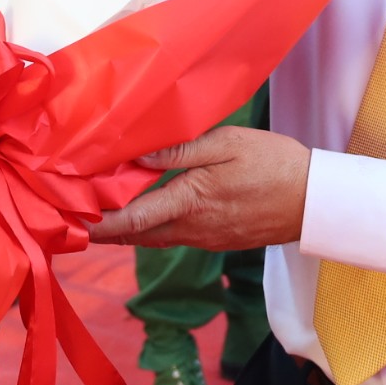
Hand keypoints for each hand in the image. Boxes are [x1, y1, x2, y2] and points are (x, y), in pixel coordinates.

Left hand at [91, 127, 312, 251]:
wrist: (316, 201)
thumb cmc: (274, 163)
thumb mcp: (227, 144)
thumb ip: (180, 151)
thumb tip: (137, 157)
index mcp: (191, 201)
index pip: (132, 220)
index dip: (98, 224)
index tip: (69, 221)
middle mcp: (193, 228)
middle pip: (136, 236)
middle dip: (103, 230)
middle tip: (71, 219)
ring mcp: (205, 239)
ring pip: (154, 238)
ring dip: (126, 231)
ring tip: (97, 217)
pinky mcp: (217, 241)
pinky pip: (174, 237)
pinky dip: (151, 229)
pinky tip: (144, 213)